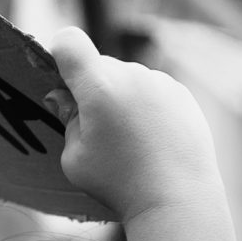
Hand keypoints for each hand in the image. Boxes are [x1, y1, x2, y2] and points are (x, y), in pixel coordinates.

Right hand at [44, 26, 218, 222]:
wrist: (176, 198)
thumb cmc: (120, 183)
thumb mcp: (75, 158)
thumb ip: (66, 121)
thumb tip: (63, 97)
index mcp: (99, 86)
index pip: (69, 41)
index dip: (60, 56)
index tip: (63, 83)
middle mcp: (132, 75)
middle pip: (99, 65)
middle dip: (91, 89)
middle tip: (96, 130)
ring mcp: (160, 82)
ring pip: (127, 78)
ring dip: (120, 98)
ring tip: (129, 141)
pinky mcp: (181, 94)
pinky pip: (152, 91)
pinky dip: (146, 108)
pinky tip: (151, 141)